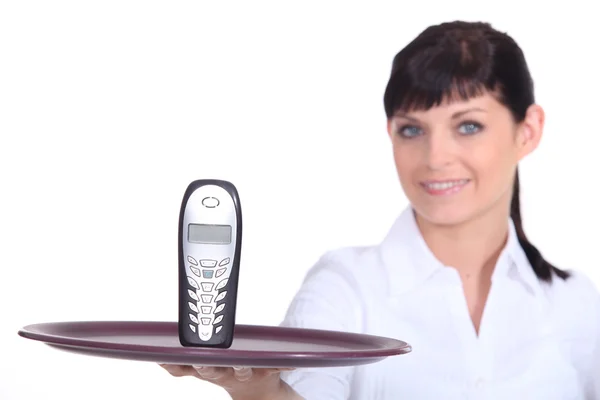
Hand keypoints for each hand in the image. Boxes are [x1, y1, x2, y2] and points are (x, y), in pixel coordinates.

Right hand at [159, 364, 299, 399]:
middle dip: (208, 367)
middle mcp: (228, 374)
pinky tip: (290, 361)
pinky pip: (277, 366)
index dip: (186, 365)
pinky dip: (284, 364)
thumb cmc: (225, 371)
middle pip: (215, 372)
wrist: (256, 392)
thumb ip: (180, 364)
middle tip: (203, 362)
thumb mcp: (200, 370)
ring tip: (242, 362)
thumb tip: (156, 355)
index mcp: (211, 371)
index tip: (180, 357)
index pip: (194, 368)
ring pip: (243, 371)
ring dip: (241, 367)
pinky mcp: (269, 369)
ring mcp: (249, 373)